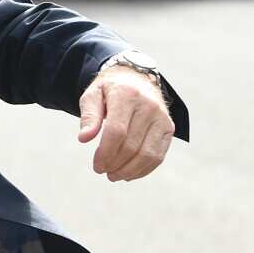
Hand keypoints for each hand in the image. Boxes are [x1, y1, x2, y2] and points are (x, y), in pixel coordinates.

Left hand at [77, 66, 174, 181]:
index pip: (117, 131)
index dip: (105, 152)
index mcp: (126, 95)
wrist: (136, 77)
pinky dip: (144, 169)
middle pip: (132, 145)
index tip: (96, 165)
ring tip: (113, 175)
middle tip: (102, 170)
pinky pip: (159, 155)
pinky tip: (129, 174)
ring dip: (129, 170)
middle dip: (115, 163)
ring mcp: (162, 117)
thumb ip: (88, 116)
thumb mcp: (92, 95)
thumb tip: (84, 138)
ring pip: (148, 154)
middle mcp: (148, 106)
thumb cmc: (109, 90)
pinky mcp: (169, 128)